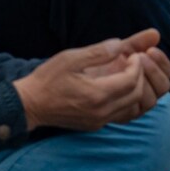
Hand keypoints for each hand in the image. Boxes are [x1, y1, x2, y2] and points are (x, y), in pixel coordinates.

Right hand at [14, 30, 169, 131]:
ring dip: (135, 91)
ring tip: (127, 76)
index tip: (132, 55)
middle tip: (134, 63)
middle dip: (140, 77)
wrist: (30, 104)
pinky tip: (117, 89)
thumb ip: (97, 52)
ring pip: (133, 108)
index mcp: (97, 93)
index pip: (131, 80)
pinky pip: (121, 115)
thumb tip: (119, 45)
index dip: (137, 66)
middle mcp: (102, 111)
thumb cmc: (47, 79)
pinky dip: (126, 101)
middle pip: (136, 95)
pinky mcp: (95, 125)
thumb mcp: (69, 58)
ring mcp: (100, 121)